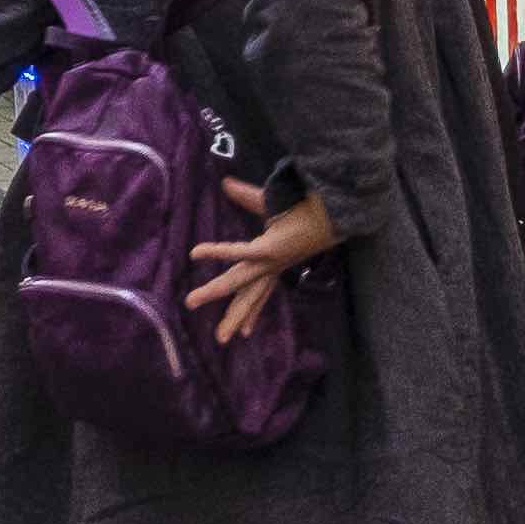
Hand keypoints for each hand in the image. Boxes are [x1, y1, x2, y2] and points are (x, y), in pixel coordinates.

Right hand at [188, 177, 342, 343]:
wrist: (332, 208)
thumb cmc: (307, 208)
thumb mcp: (269, 204)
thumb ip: (246, 196)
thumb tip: (226, 183)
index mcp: (275, 261)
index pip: (260, 292)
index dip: (252, 311)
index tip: (246, 333)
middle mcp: (273, 267)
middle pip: (249, 296)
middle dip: (233, 317)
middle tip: (219, 340)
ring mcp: (270, 260)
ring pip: (238, 281)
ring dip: (215, 291)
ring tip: (192, 300)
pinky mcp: (270, 249)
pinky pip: (239, 252)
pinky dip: (217, 252)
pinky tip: (196, 252)